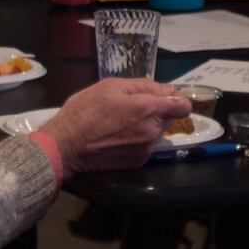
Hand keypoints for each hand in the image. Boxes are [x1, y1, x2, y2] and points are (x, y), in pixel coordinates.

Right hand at [40, 78, 190, 175]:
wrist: (66, 145)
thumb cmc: (84, 111)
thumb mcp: (109, 87)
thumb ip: (143, 86)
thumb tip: (167, 89)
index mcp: (147, 109)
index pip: (183, 106)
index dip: (176, 99)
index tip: (162, 98)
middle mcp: (152, 131)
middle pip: (168, 118)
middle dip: (154, 111)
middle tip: (128, 108)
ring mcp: (146, 149)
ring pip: (156, 132)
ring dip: (145, 126)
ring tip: (119, 123)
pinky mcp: (138, 162)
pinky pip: (146, 146)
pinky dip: (136, 140)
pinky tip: (116, 137)